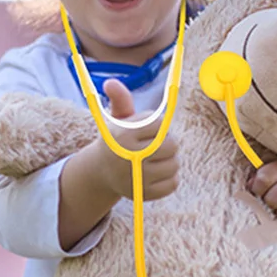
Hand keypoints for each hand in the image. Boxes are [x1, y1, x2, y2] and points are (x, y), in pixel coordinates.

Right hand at [92, 80, 179, 201]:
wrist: (102, 172)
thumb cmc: (116, 140)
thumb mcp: (117, 118)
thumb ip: (120, 99)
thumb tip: (111, 82)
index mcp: (124, 135)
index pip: (160, 124)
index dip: (158, 126)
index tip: (148, 130)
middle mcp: (129, 157)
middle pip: (172, 145)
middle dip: (168, 143)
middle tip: (156, 145)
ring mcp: (137, 178)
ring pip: (174, 165)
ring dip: (170, 161)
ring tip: (157, 159)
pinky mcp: (144, 194)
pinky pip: (173, 183)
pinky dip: (170, 178)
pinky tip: (157, 174)